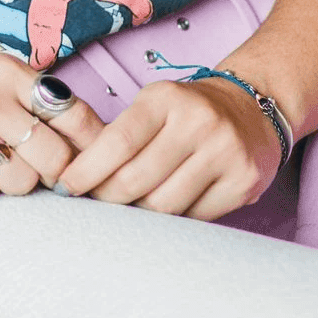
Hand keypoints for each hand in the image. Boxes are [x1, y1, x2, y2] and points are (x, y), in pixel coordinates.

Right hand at [0, 50, 102, 203]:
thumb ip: (31, 97)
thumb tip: (91, 140)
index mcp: (6, 70)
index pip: (75, 114)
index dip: (91, 146)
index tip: (90, 161)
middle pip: (56, 158)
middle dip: (54, 174)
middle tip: (39, 171)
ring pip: (22, 182)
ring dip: (14, 183)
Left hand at [55, 76, 281, 217]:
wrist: (251, 107)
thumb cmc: (187, 111)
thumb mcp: (153, 106)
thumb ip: (122, 135)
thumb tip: (77, 179)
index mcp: (166, 98)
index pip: (119, 141)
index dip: (88, 169)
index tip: (66, 187)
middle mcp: (198, 121)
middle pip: (138, 179)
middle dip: (109, 197)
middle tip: (97, 203)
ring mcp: (224, 151)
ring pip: (166, 205)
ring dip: (142, 213)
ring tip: (132, 207)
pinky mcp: (244, 180)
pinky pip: (196, 217)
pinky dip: (176, 219)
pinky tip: (169, 208)